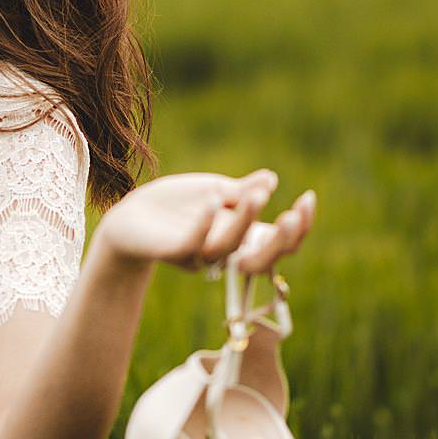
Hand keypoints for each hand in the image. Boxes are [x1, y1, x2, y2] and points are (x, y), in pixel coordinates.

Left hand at [95, 169, 315, 274]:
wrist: (129, 217)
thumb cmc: (175, 206)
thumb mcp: (213, 191)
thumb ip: (242, 191)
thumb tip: (271, 178)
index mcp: (240, 237)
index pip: (279, 244)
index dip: (299, 229)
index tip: (308, 199)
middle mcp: (223, 252)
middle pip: (262, 260)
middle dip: (281, 241)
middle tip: (291, 215)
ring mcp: (197, 255)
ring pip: (228, 250)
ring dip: (245, 222)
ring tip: (255, 195)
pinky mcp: (170, 252)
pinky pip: (191, 247)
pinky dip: (204, 225)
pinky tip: (214, 199)